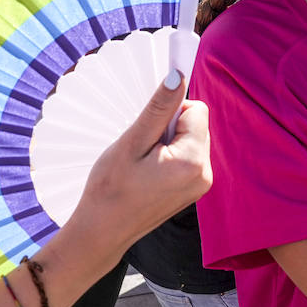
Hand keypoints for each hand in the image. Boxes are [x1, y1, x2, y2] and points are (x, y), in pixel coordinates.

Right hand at [70, 74, 211, 254]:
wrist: (101, 231)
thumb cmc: (110, 188)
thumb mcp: (132, 141)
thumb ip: (159, 108)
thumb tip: (179, 74)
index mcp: (192, 161)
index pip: (196, 109)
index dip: (169, 112)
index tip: (147, 130)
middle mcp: (205, 174)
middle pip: (196, 123)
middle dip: (170, 127)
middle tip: (142, 149)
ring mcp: (201, 184)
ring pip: (192, 138)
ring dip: (169, 141)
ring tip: (143, 162)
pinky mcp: (193, 190)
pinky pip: (188, 156)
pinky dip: (170, 155)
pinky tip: (148, 172)